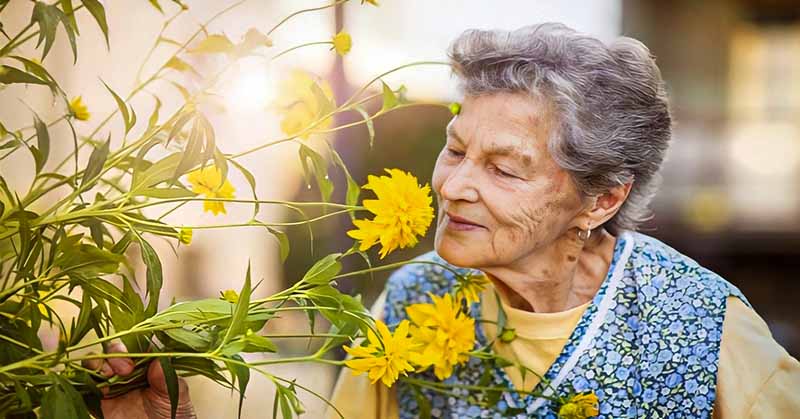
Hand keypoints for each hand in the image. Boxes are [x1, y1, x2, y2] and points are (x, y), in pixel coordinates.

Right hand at [82, 342, 196, 418]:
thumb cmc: (172, 415)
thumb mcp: (175, 395)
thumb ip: (167, 378)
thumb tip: (158, 361)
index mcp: (148, 364)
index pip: (137, 342)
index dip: (134, 343)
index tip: (138, 356)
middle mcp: (128, 371)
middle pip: (113, 349)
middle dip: (115, 352)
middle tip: (125, 369)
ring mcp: (111, 384)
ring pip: (96, 362)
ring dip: (98, 363)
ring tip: (108, 374)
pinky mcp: (98, 400)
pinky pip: (84, 385)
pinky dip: (85, 380)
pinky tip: (98, 387)